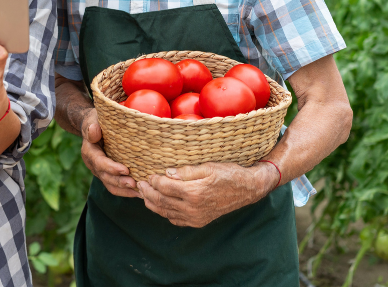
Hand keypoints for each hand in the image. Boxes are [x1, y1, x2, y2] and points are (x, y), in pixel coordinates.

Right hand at [79, 108, 138, 197]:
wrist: (94, 126)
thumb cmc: (96, 121)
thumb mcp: (92, 120)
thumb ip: (91, 126)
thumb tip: (94, 130)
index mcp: (89, 152)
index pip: (99, 163)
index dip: (112, 168)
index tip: (125, 170)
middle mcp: (93, 164)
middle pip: (106, 177)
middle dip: (120, 182)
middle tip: (134, 184)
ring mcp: (100, 171)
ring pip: (110, 185)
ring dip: (124, 190)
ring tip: (139, 192)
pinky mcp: (108, 174)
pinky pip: (115, 186)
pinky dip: (126, 191)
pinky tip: (139, 193)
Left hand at [137, 162, 277, 226]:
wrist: (247, 189)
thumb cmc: (229, 174)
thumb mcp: (208, 166)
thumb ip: (185, 171)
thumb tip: (167, 172)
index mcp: (194, 193)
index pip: (164, 187)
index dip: (153, 180)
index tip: (148, 174)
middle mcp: (193, 209)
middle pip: (161, 201)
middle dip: (147, 192)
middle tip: (139, 184)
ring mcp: (195, 218)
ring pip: (165, 212)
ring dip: (152, 203)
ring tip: (144, 194)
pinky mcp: (198, 222)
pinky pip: (175, 220)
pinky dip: (164, 212)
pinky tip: (160, 204)